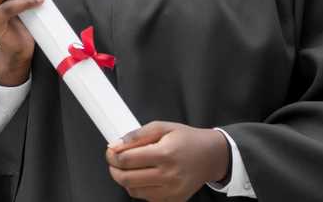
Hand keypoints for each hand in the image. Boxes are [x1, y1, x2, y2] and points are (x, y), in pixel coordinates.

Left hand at [105, 121, 229, 201]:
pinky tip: (145, 177)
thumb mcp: (165, 127)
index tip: (111, 152)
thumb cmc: (188, 140)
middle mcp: (168, 175)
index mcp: (165, 153)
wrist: (211, 156)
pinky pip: (145, 198)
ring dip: (126, 179)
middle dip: (114, 169)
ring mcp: (170, 190)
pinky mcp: (173, 200)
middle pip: (126, 178)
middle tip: (115, 161)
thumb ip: (139, 134)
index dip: (112, 155)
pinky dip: (139, 188)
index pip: (127, 159)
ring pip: (133, 191)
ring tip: (131, 168)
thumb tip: (116, 144)